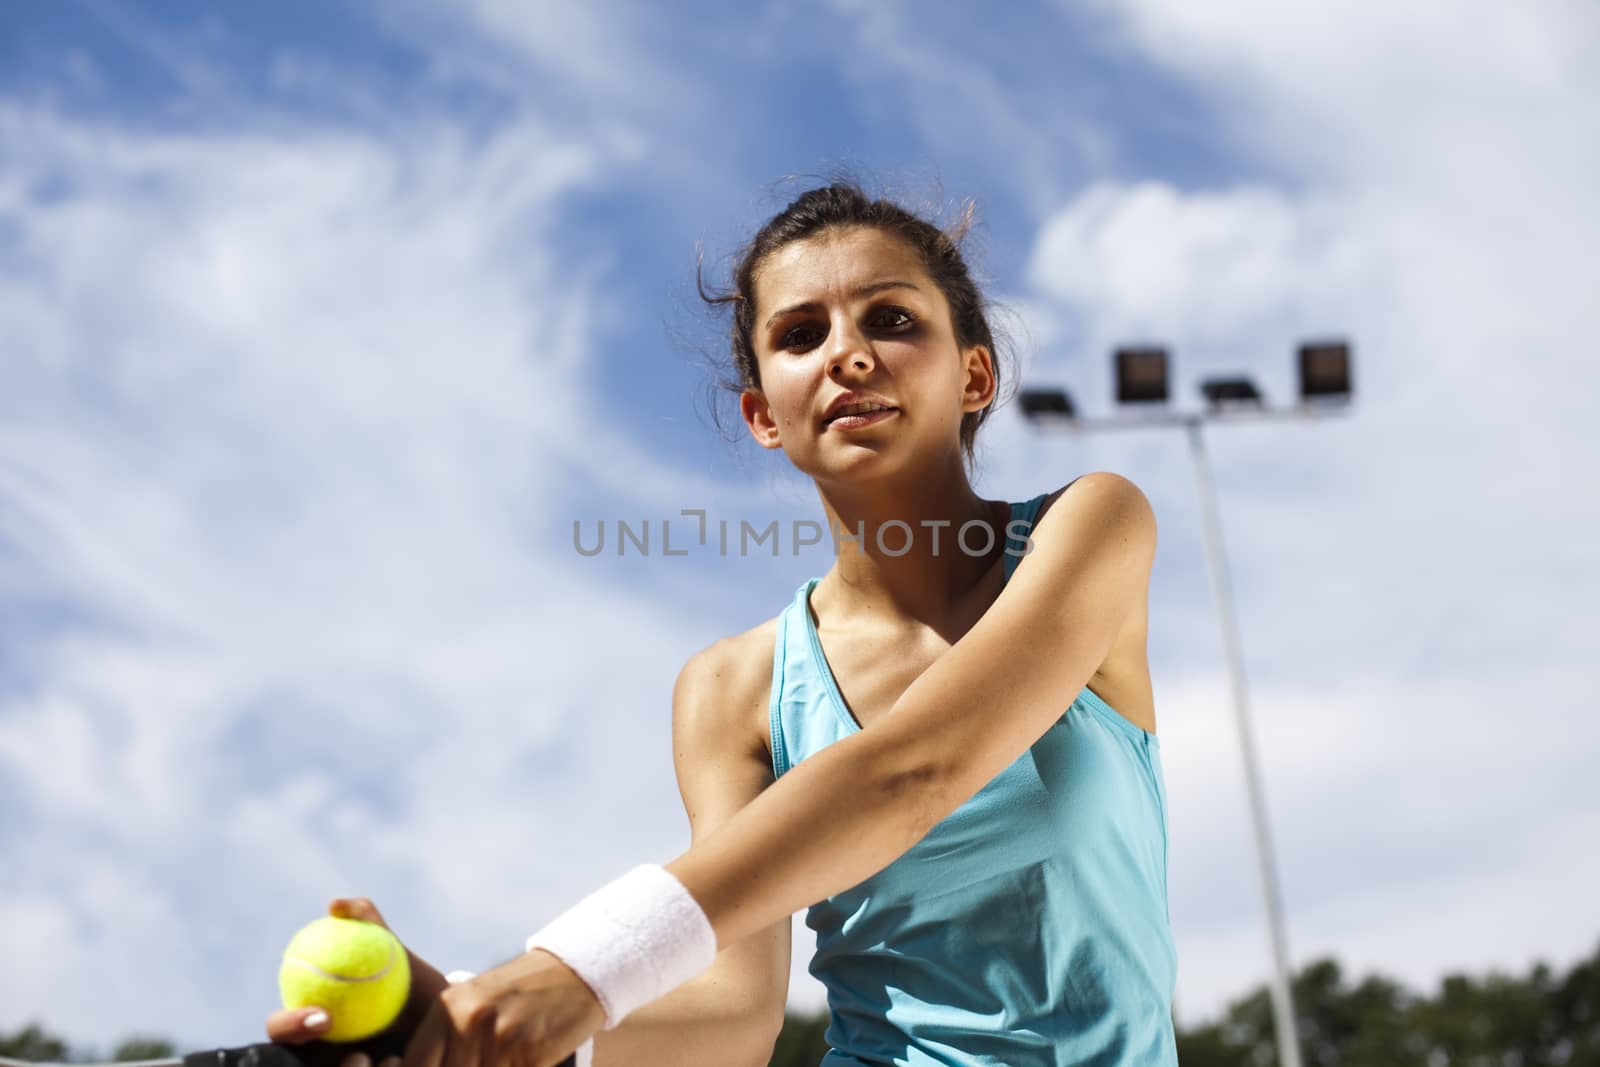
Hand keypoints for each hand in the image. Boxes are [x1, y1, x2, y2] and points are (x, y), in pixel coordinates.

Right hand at [265, 897, 450, 1066]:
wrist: (446, 1016)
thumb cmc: (408, 977)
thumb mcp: (393, 950)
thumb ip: (367, 922)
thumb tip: (335, 905)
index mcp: (309, 1021)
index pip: (282, 1028)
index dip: (289, 1026)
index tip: (322, 1016)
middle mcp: (316, 1051)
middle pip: (294, 1057)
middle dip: (304, 1047)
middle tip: (339, 1035)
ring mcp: (338, 1066)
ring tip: (389, 1058)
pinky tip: (404, 1060)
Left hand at [400, 948, 605, 1066]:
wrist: (572, 975)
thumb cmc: (515, 995)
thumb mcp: (470, 1006)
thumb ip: (442, 1044)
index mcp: (446, 1009)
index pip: (413, 1066)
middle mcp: (468, 1021)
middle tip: (482, 1060)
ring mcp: (500, 1038)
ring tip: (502, 1058)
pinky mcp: (530, 1055)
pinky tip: (520, 1060)